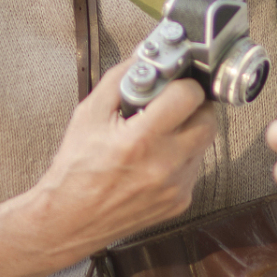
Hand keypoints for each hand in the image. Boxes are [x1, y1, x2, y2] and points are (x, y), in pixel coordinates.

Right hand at [0, 60, 217, 276]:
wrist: (67, 220)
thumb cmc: (74, 167)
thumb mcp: (89, 113)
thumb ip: (121, 79)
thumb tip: (146, 56)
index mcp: (141, 140)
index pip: (189, 96)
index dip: (182, 83)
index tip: (173, 81)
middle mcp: (164, 166)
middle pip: (209, 120)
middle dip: (194, 105)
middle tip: (173, 102)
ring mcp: (176, 187)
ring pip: (204, 144)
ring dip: (189, 130)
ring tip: (159, 131)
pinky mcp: (180, 202)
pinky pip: (195, 167)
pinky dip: (183, 156)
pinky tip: (156, 157)